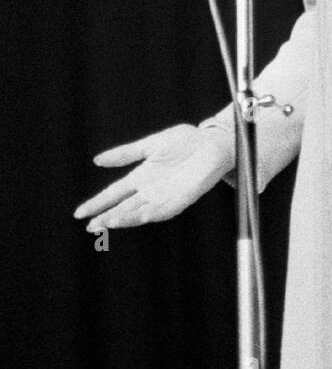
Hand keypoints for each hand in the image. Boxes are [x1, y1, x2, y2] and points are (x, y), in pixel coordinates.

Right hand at [73, 123, 232, 230]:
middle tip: (91, 227)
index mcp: (142, 177)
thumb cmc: (186, 141)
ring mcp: (166, 196)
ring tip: (109, 222)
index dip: (97, 203)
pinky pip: (165, 210)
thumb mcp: (150, 145)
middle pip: (124, 207)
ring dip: (126, 218)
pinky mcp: (183, 198)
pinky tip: (140, 217)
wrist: (214, 141)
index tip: (79, 213)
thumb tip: (97, 160)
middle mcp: (151, 190)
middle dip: (107, 217)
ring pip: (141, 212)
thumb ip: (125, 153)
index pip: (114, 193)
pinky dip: (151, 214)